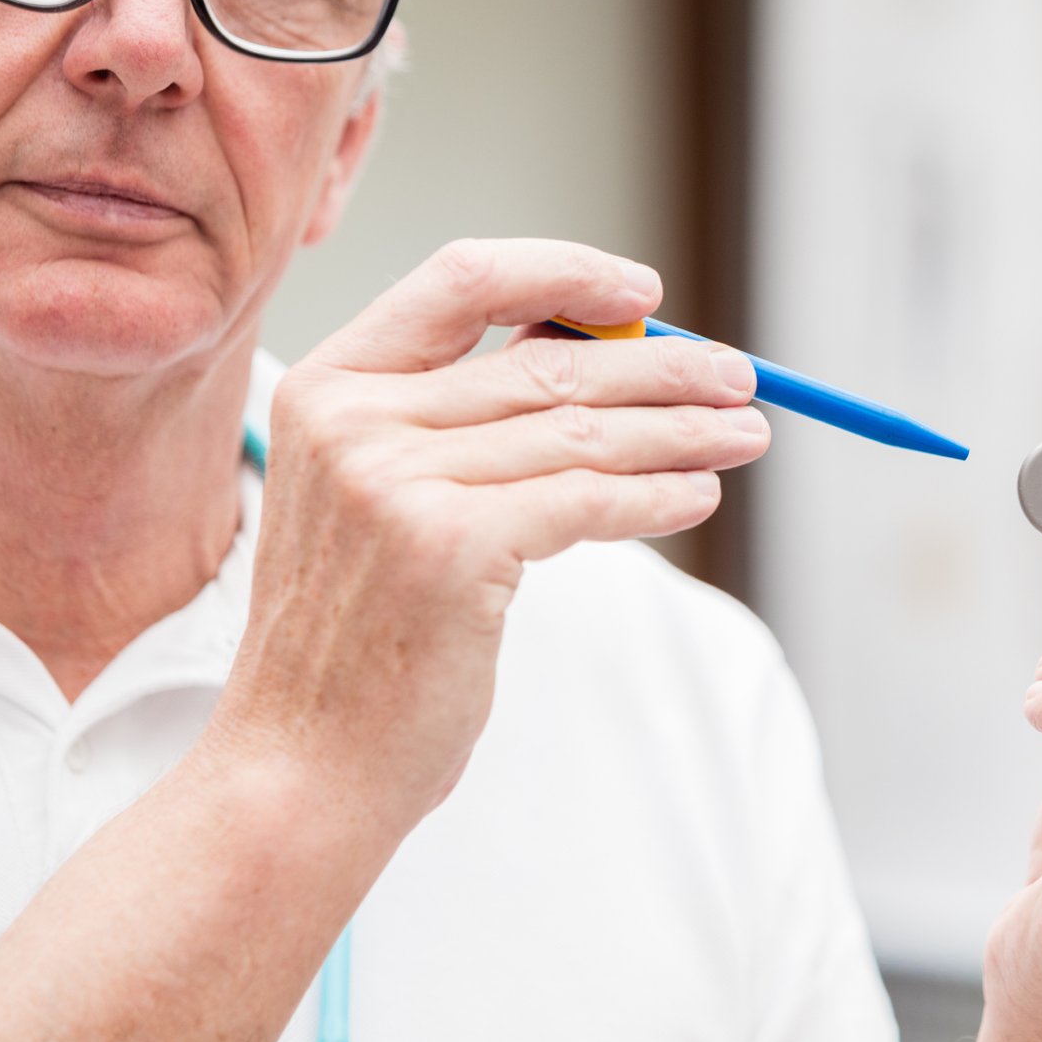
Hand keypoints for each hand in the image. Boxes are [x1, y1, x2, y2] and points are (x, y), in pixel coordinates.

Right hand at [210, 239, 768, 834]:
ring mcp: (396, 482)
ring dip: (682, 431)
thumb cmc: (355, 641)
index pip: (464, 278)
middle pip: (548, 360)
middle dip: (662, 366)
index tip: (646, 292)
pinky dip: (659, 494)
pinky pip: (589, 499)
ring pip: (582, 430)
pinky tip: (699, 496)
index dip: (565, 272)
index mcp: (329, 386)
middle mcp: (354, 420)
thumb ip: (459, 423)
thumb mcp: (376, 502)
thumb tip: (604, 353)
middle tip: (738, 377)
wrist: (297, 769)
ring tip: (744, 434)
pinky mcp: (450, 547)